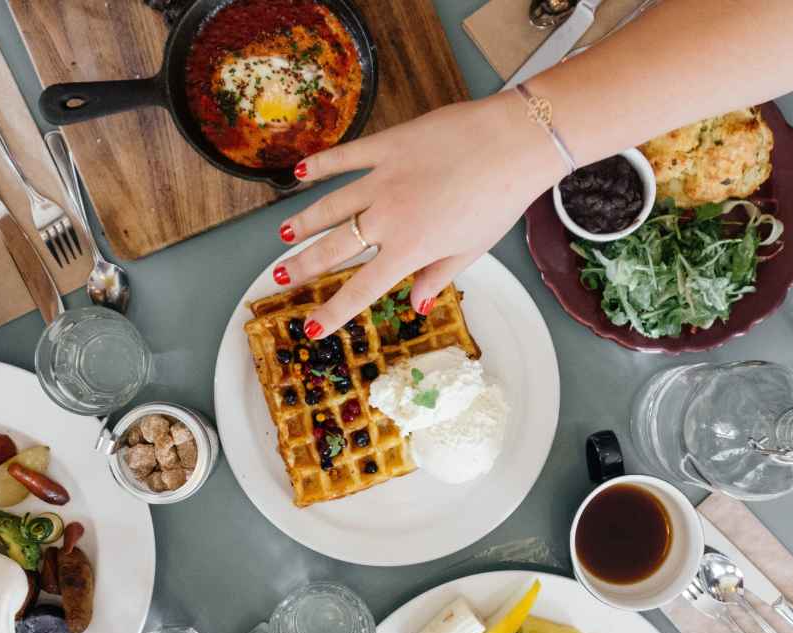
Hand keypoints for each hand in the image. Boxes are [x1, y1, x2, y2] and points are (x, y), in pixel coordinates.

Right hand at [275, 92, 561, 336]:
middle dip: (303, 266)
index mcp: (410, 249)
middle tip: (280, 277)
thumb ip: (439, 276)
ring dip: (303, 222)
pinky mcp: (387, 146)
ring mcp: (382, 179)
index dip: (333, 312)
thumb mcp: (472, 249)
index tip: (311, 328)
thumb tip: (418, 305)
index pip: (361, 289)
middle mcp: (387, 218)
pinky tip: (300, 173)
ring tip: (283, 235)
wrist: (513, 143)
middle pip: (334, 248)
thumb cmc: (500, 200)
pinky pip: (345, 158)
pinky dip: (320, 165)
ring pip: (330, 205)